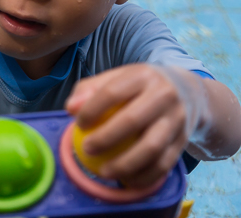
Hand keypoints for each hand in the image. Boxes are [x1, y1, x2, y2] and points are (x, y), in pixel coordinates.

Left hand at [64, 64, 203, 187]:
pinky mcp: (184, 140)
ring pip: (151, 147)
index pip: (112, 92)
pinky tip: (126, 181)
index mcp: (142, 76)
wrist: (187, 91)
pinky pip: (164, 164)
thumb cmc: (138, 87)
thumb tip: (70, 109)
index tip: (78, 124)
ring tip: (103, 172)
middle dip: (105, 139)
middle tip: (86, 149)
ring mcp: (177, 119)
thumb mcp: (116, 78)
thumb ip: (89, 89)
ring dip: (125, 165)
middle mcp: (163, 95)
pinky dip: (144, 176)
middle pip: (132, 120)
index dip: (92, 109)